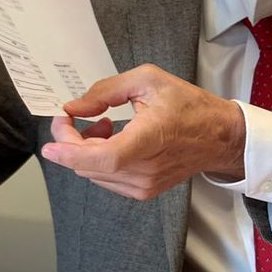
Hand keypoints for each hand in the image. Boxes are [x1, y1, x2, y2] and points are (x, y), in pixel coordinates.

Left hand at [41, 65, 247, 199]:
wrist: (220, 137)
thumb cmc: (190, 106)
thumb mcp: (148, 80)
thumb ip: (105, 91)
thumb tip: (74, 108)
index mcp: (149, 140)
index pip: (101, 159)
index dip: (69, 152)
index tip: (51, 139)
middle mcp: (145, 170)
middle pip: (89, 166)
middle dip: (71, 142)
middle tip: (75, 117)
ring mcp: (145, 185)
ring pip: (93, 174)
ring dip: (86, 151)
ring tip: (103, 125)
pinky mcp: (144, 191)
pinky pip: (106, 180)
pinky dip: (99, 161)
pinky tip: (113, 140)